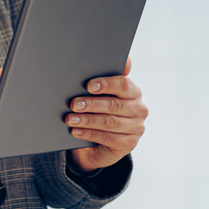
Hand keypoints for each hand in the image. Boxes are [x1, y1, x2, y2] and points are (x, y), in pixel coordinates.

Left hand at [66, 58, 147, 173]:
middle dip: (91, 104)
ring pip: (109, 122)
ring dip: (87, 120)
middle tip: (74, 104)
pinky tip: (76, 131)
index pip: (124, 84)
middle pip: (114, 104)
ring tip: (70, 119)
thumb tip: (111, 63)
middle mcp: (138, 109)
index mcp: (133, 93)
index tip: (89, 86)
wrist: (97, 145)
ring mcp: (136, 128)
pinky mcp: (129, 144)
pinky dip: (89, 133)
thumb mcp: (99, 97)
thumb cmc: (98, 114)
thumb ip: (102, 82)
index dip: (106, 84)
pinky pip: (107, 138)